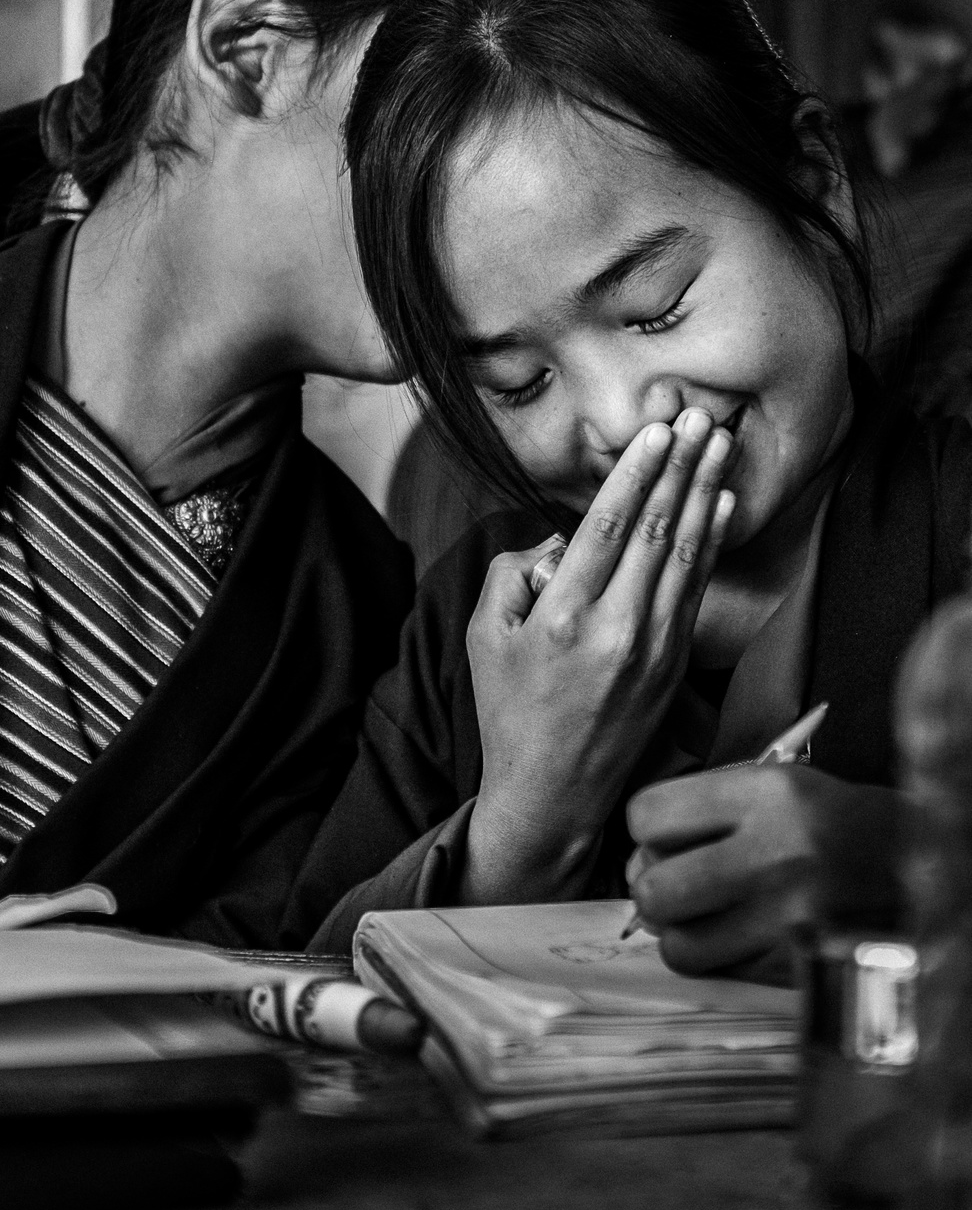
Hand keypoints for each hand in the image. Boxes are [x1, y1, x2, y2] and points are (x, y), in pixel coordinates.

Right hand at [463, 407, 734, 902]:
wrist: (554, 793)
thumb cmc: (510, 709)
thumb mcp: (486, 637)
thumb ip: (512, 574)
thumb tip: (557, 543)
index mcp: (562, 616)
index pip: (608, 526)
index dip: (637, 472)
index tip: (658, 431)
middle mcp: (616, 629)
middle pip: (658, 529)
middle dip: (682, 466)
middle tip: (702, 417)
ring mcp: (654, 649)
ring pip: (687, 553)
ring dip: (706, 491)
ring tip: (720, 444)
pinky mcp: (675, 665)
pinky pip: (697, 588)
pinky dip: (713, 541)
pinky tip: (723, 505)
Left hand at [626, 766, 899, 983]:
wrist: (920, 863)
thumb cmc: (827, 821)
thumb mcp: (771, 787)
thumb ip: (700, 814)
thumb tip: (636, 867)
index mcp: (763, 793)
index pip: (648, 816)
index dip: (646, 833)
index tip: (667, 839)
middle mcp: (776, 850)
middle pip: (656, 888)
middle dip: (656, 893)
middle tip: (681, 890)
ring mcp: (794, 913)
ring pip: (682, 947)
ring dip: (683, 939)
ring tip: (706, 922)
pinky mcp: (808, 962)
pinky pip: (726, 975)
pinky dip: (721, 964)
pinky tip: (741, 942)